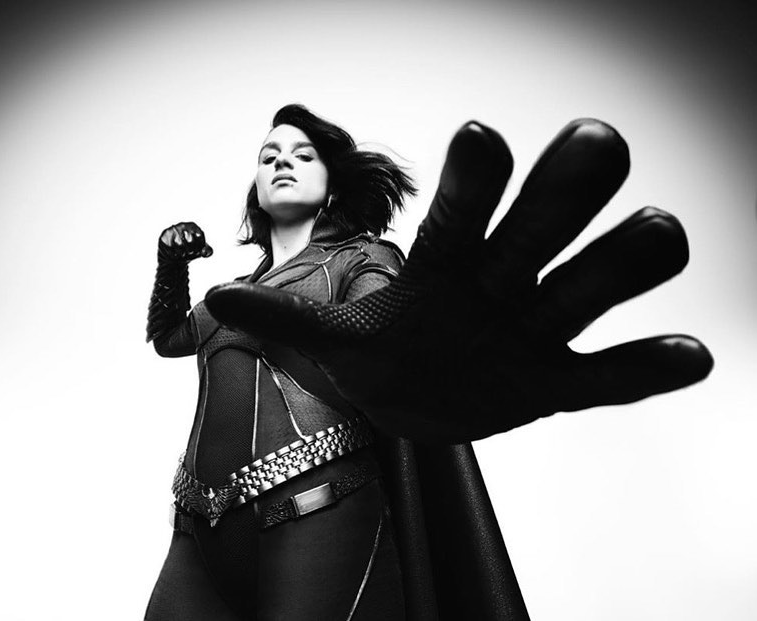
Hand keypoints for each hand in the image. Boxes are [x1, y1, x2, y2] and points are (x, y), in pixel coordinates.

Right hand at [158, 222, 212, 261]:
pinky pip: (170, 248)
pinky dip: (174, 255)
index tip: (197, 251)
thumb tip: (204, 252)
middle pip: (190, 241)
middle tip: (190, 253)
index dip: (199, 247)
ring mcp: (172, 230)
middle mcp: (182, 225)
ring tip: (183, 254)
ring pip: (179, 245)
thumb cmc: (190, 248)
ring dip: (182, 253)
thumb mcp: (200, 249)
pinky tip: (175, 254)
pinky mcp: (163, 237)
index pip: (199, 237)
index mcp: (193, 226)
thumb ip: (208, 251)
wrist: (174, 252)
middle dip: (191, 250)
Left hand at [205, 120, 712, 441]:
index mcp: (440, 268)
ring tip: (658, 232)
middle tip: (594, 140)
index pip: (459, 213)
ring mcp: (533, 332)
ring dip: (624, 261)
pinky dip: (647, 365)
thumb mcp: (326, 342)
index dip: (472, 180)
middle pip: (536, 230)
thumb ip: (283, 320)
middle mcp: (497, 285)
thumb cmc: (372, 358)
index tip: (479, 134)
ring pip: (589, 287)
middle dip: (560, 192)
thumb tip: (215, 300)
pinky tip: (688, 355)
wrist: (408, 406)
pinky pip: (612, 374)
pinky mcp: (559, 383)